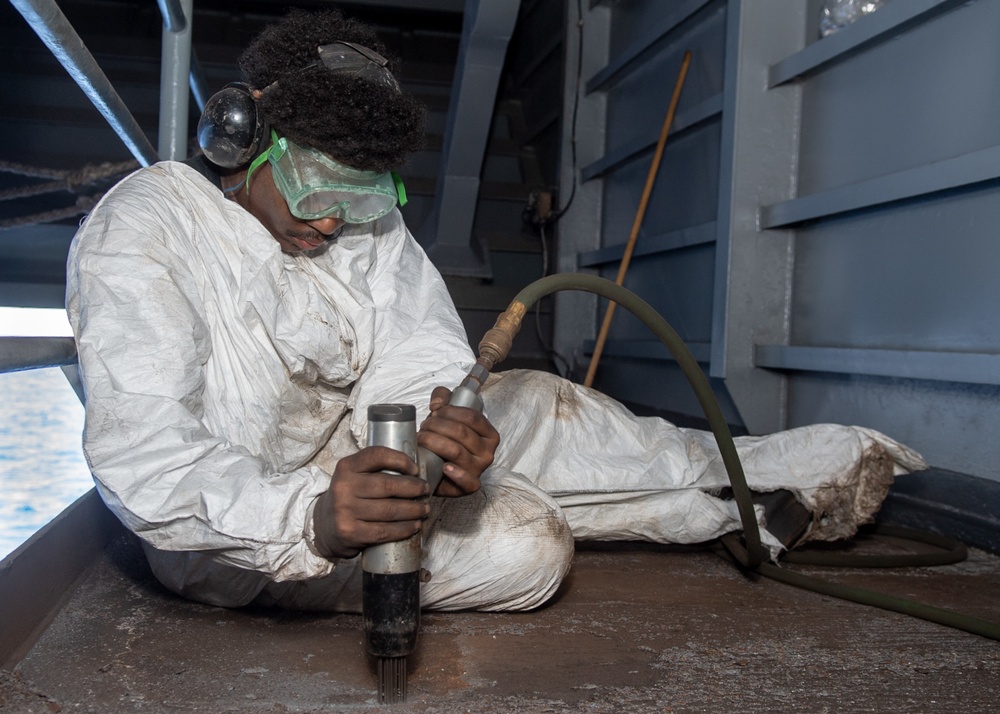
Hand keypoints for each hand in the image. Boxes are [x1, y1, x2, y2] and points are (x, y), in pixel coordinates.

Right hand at [312, 446, 429, 559]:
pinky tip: (415, 526)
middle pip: (387, 485)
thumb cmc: (349, 497)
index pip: (377, 455)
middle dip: (413, 488)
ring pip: (390, 510)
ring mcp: (345, 511)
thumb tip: (414, 469)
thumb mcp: (354, 476)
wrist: (323, 526)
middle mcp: (343, 487)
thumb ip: (375, 469)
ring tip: (425, 509)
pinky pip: (384, 531)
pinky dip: (404, 529)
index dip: (401, 460)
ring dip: (413, 510)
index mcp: (346, 467)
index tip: (415, 469)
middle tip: (425, 490)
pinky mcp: (350, 532)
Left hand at [418, 386, 499, 496]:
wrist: (439, 468)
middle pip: (461, 433)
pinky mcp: (470, 486)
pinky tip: (444, 466)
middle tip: (423, 427)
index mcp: (489, 434)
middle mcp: (488, 452)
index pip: (471, 417)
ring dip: (434, 442)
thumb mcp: (447, 413)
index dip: (449, 412)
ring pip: (456, 451)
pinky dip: (456, 474)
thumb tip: (436, 404)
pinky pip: (468, 481)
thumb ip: (442, 397)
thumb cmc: (446, 439)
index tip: (434, 412)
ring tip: (422, 439)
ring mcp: (480, 469)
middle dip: (437, 426)